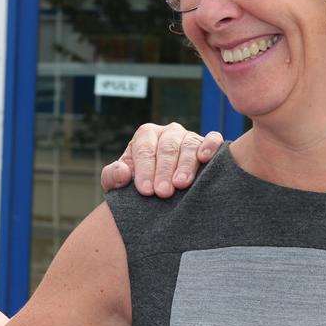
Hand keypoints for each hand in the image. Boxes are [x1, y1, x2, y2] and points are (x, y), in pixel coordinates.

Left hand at [100, 123, 223, 197]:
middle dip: (164, 171)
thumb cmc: (140, 185)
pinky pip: (212, 139)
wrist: (160, 191)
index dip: (144, 169)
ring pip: (188, 145)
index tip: (146, 190)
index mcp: (146, 135)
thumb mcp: (120, 182)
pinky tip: (205, 158)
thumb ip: (113, 176)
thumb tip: (122, 172)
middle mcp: (169, 132)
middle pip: (167, 148)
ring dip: (185, 165)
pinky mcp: (208, 144)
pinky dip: (210, 146)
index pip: (144, 149)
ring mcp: (189, 137)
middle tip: (163, 193)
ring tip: (181, 184)